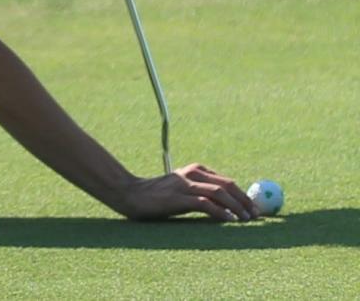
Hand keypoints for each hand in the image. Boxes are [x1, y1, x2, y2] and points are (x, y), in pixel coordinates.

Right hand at [119, 163, 259, 221]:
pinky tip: (229, 220)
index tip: (254, 209)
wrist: (132, 193)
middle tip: (257, 215)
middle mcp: (192, 173)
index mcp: (195, 169)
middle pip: (227, 184)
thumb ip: (201, 191)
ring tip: (247, 219)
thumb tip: (228, 205)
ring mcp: (185, 184)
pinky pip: (205, 204)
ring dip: (237, 207)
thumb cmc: (158, 195)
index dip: (244, 195)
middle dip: (245, 200)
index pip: (226, 181)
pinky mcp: (178, 197)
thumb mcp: (182, 188)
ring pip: (218, 193)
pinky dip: (220, 212)